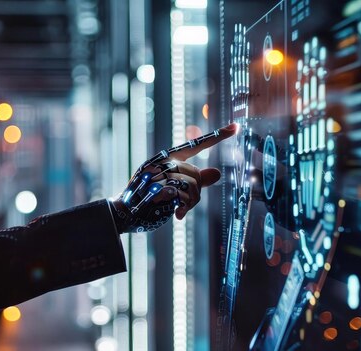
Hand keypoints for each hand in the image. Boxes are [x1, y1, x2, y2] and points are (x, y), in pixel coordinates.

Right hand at [111, 123, 236, 232]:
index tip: (235, 127)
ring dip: (189, 203)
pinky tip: (178, 214)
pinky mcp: (158, 187)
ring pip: (192, 186)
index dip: (217, 137)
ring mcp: (159, 173)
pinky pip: (184, 196)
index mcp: (167, 158)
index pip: (195, 145)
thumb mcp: (174, 187)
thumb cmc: (149, 200)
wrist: (125, 213)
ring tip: (177, 209)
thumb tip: (217, 172)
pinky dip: (184, 208)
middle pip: (195, 174)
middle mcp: (163, 162)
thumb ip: (196, 180)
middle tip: (183, 205)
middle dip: (194, 193)